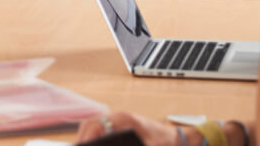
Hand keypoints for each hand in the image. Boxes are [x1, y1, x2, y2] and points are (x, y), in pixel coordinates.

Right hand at [76, 111, 190, 145]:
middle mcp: (119, 117)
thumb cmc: (165, 143)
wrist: (177, 139)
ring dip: (87, 136)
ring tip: (84, 145)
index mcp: (124, 119)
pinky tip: (94, 143)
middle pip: (91, 124)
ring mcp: (119, 120)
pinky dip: (94, 135)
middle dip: (82, 137)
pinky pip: (101, 128)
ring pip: (94, 125)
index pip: (96, 124)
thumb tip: (110, 144)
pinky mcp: (121, 125)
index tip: (83, 145)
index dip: (86, 137)